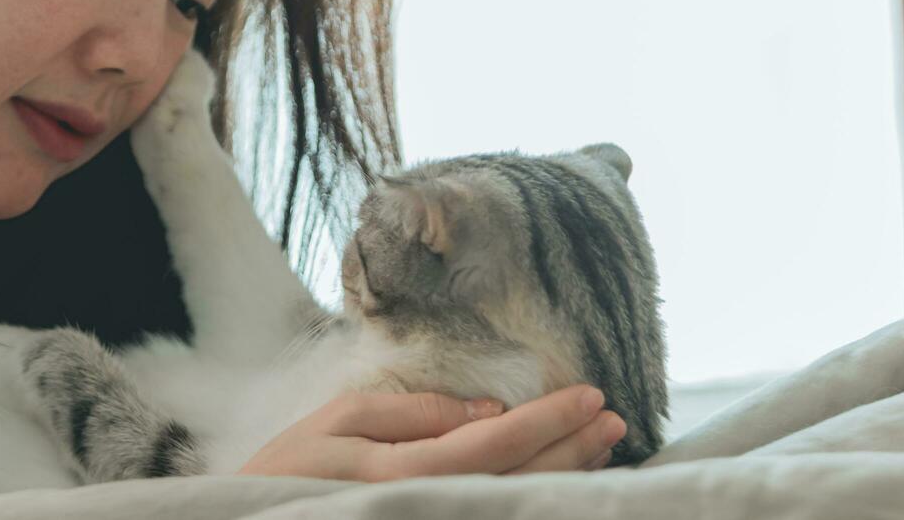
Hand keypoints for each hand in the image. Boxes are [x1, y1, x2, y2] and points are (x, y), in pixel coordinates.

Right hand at [236, 384, 625, 481]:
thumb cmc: (291, 471)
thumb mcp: (341, 421)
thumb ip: (416, 413)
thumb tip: (489, 410)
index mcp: (407, 474)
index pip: (498, 443)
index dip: (549, 419)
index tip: (590, 395)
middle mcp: (431, 508)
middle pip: (521, 480)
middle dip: (571, 448)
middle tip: (611, 418)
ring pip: (517, 505)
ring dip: (562, 476)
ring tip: (599, 448)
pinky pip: (497, 516)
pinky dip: (532, 498)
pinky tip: (555, 482)